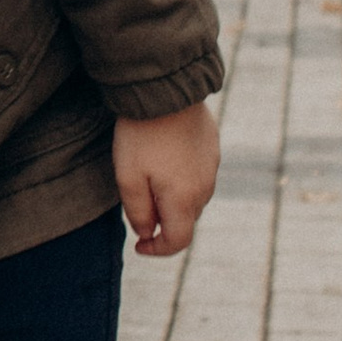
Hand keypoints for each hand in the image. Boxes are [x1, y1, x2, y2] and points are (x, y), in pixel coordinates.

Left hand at [114, 101, 218, 257]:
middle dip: (163, 222)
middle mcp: (205, 188)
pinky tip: (163, 157)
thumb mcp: (128, 177)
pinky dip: (182, 178)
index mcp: (184, 199)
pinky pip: (198, 175)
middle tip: (138, 205)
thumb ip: (138, 213)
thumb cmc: (141, 134)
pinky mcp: (212, 148)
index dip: (158, 251)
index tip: (139, 246)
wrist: (166, 89)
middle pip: (185, 220)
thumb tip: (147, 234)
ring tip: (148, 176)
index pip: (178, 242)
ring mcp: (212, 167)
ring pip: (193, 198)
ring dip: (173, 199)